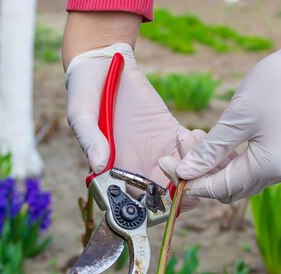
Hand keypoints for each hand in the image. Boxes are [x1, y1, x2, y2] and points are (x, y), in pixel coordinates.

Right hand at [66, 43, 203, 209]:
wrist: (103, 62)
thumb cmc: (84, 91)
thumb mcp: (80, 114)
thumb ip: (89, 138)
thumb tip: (98, 164)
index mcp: (114, 170)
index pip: (136, 201)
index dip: (153, 205)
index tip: (164, 192)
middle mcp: (137, 165)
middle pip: (166, 195)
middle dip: (183, 192)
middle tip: (188, 173)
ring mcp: (156, 149)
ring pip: (184, 175)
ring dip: (195, 168)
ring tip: (186, 142)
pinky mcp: (169, 131)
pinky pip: (190, 149)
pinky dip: (199, 147)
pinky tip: (193, 133)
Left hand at [161, 46, 280, 202]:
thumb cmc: (276, 86)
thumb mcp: (237, 118)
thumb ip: (210, 150)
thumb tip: (183, 172)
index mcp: (269, 167)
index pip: (219, 188)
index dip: (190, 181)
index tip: (166, 164)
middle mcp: (280, 173)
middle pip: (229, 188)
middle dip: (200, 173)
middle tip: (177, 151)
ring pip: (239, 178)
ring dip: (213, 166)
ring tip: (191, 140)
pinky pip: (251, 167)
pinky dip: (230, 159)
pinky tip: (214, 142)